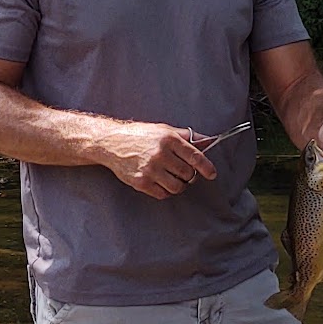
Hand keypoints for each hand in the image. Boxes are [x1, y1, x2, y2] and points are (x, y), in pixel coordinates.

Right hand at [98, 120, 216, 198]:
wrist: (111, 143)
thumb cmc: (138, 135)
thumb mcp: (163, 130)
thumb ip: (186, 136)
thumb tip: (208, 141)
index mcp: (169, 139)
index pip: (195, 157)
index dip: (207, 167)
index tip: (212, 174)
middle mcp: (160, 154)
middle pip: (188, 174)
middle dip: (188, 175)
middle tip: (182, 172)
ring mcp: (150, 170)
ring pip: (177, 187)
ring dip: (177, 185)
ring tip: (171, 177)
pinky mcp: (141, 182)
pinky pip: (162, 194)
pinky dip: (164, 191)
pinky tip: (159, 182)